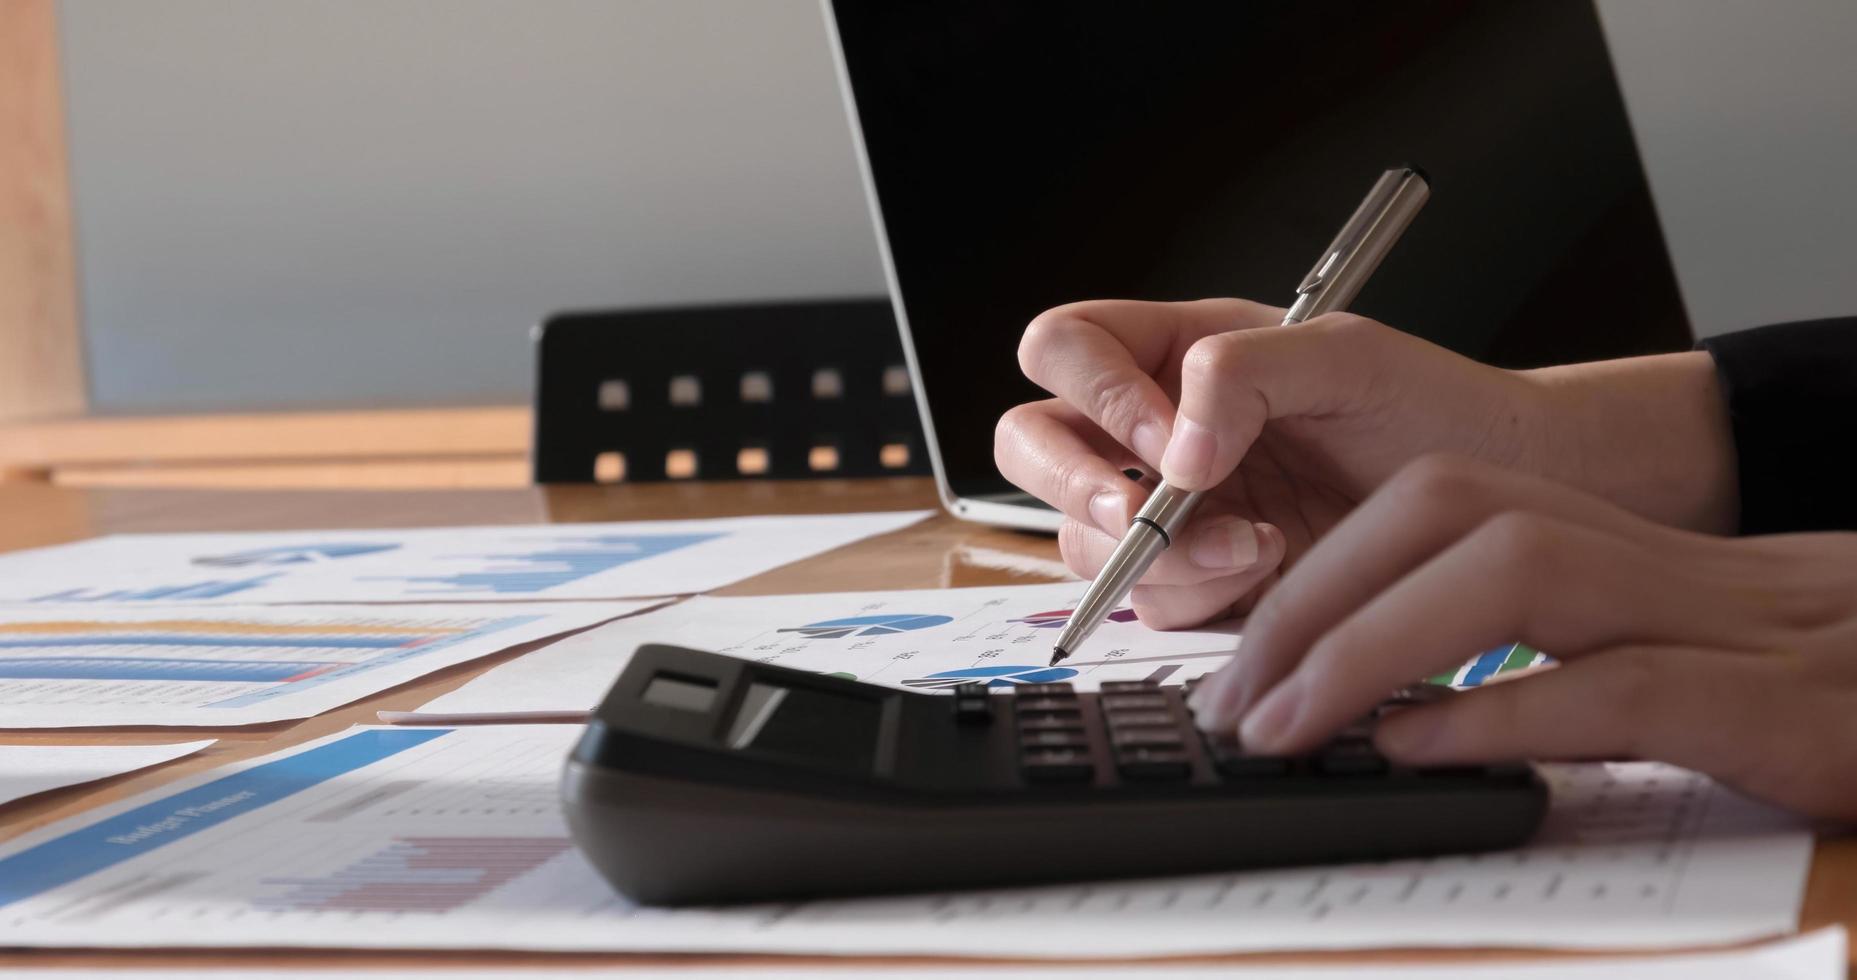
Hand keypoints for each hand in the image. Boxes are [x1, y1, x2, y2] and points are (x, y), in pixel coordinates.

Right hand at [997, 299, 1737, 629]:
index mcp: (1170, 350)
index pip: (1062, 348)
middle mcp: (1150, 429)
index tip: (1166, 435)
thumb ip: (1242, 374)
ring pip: (1083, 537)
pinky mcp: (1196, 581)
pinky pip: (1146, 599)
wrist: (1496, 495)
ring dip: (1158, 553)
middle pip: (1030, 446)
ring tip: (1258, 542)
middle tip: (1144, 513)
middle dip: (1076, 486)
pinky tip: (1270, 567)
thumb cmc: (1429, 407)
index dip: (1091, 391)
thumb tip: (1173, 451)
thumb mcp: (1345, 356)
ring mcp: (1166, 510)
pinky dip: (1197, 594)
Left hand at [1189, 454, 1856, 819]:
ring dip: (1374, 646)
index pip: (1432, 504)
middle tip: (1232, 698)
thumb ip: (1527, 647)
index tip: (1240, 654)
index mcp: (1612, 541)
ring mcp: (1718, 622)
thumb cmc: (1787, 682)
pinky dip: (1502, 710)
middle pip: (1449, 515)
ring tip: (1287, 723)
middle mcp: (1652, 559)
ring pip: (1516, 573)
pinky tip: (1416, 747)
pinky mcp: (1775, 705)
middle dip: (1315, 602)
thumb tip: (1382, 698)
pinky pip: (1620, 685)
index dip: (1321, 569)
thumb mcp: (1648, 644)